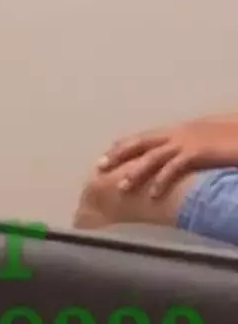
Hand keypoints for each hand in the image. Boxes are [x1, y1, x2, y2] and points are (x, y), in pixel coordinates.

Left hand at [98, 116, 237, 196]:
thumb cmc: (232, 135)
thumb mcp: (205, 139)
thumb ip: (188, 147)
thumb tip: (177, 158)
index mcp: (180, 129)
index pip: (144, 137)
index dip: (123, 145)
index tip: (106, 155)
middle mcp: (179, 132)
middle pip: (140, 143)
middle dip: (118, 154)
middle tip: (99, 167)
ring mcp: (187, 141)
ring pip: (152, 157)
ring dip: (135, 172)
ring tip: (120, 187)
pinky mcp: (198, 152)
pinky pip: (174, 168)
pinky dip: (161, 181)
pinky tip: (152, 195)